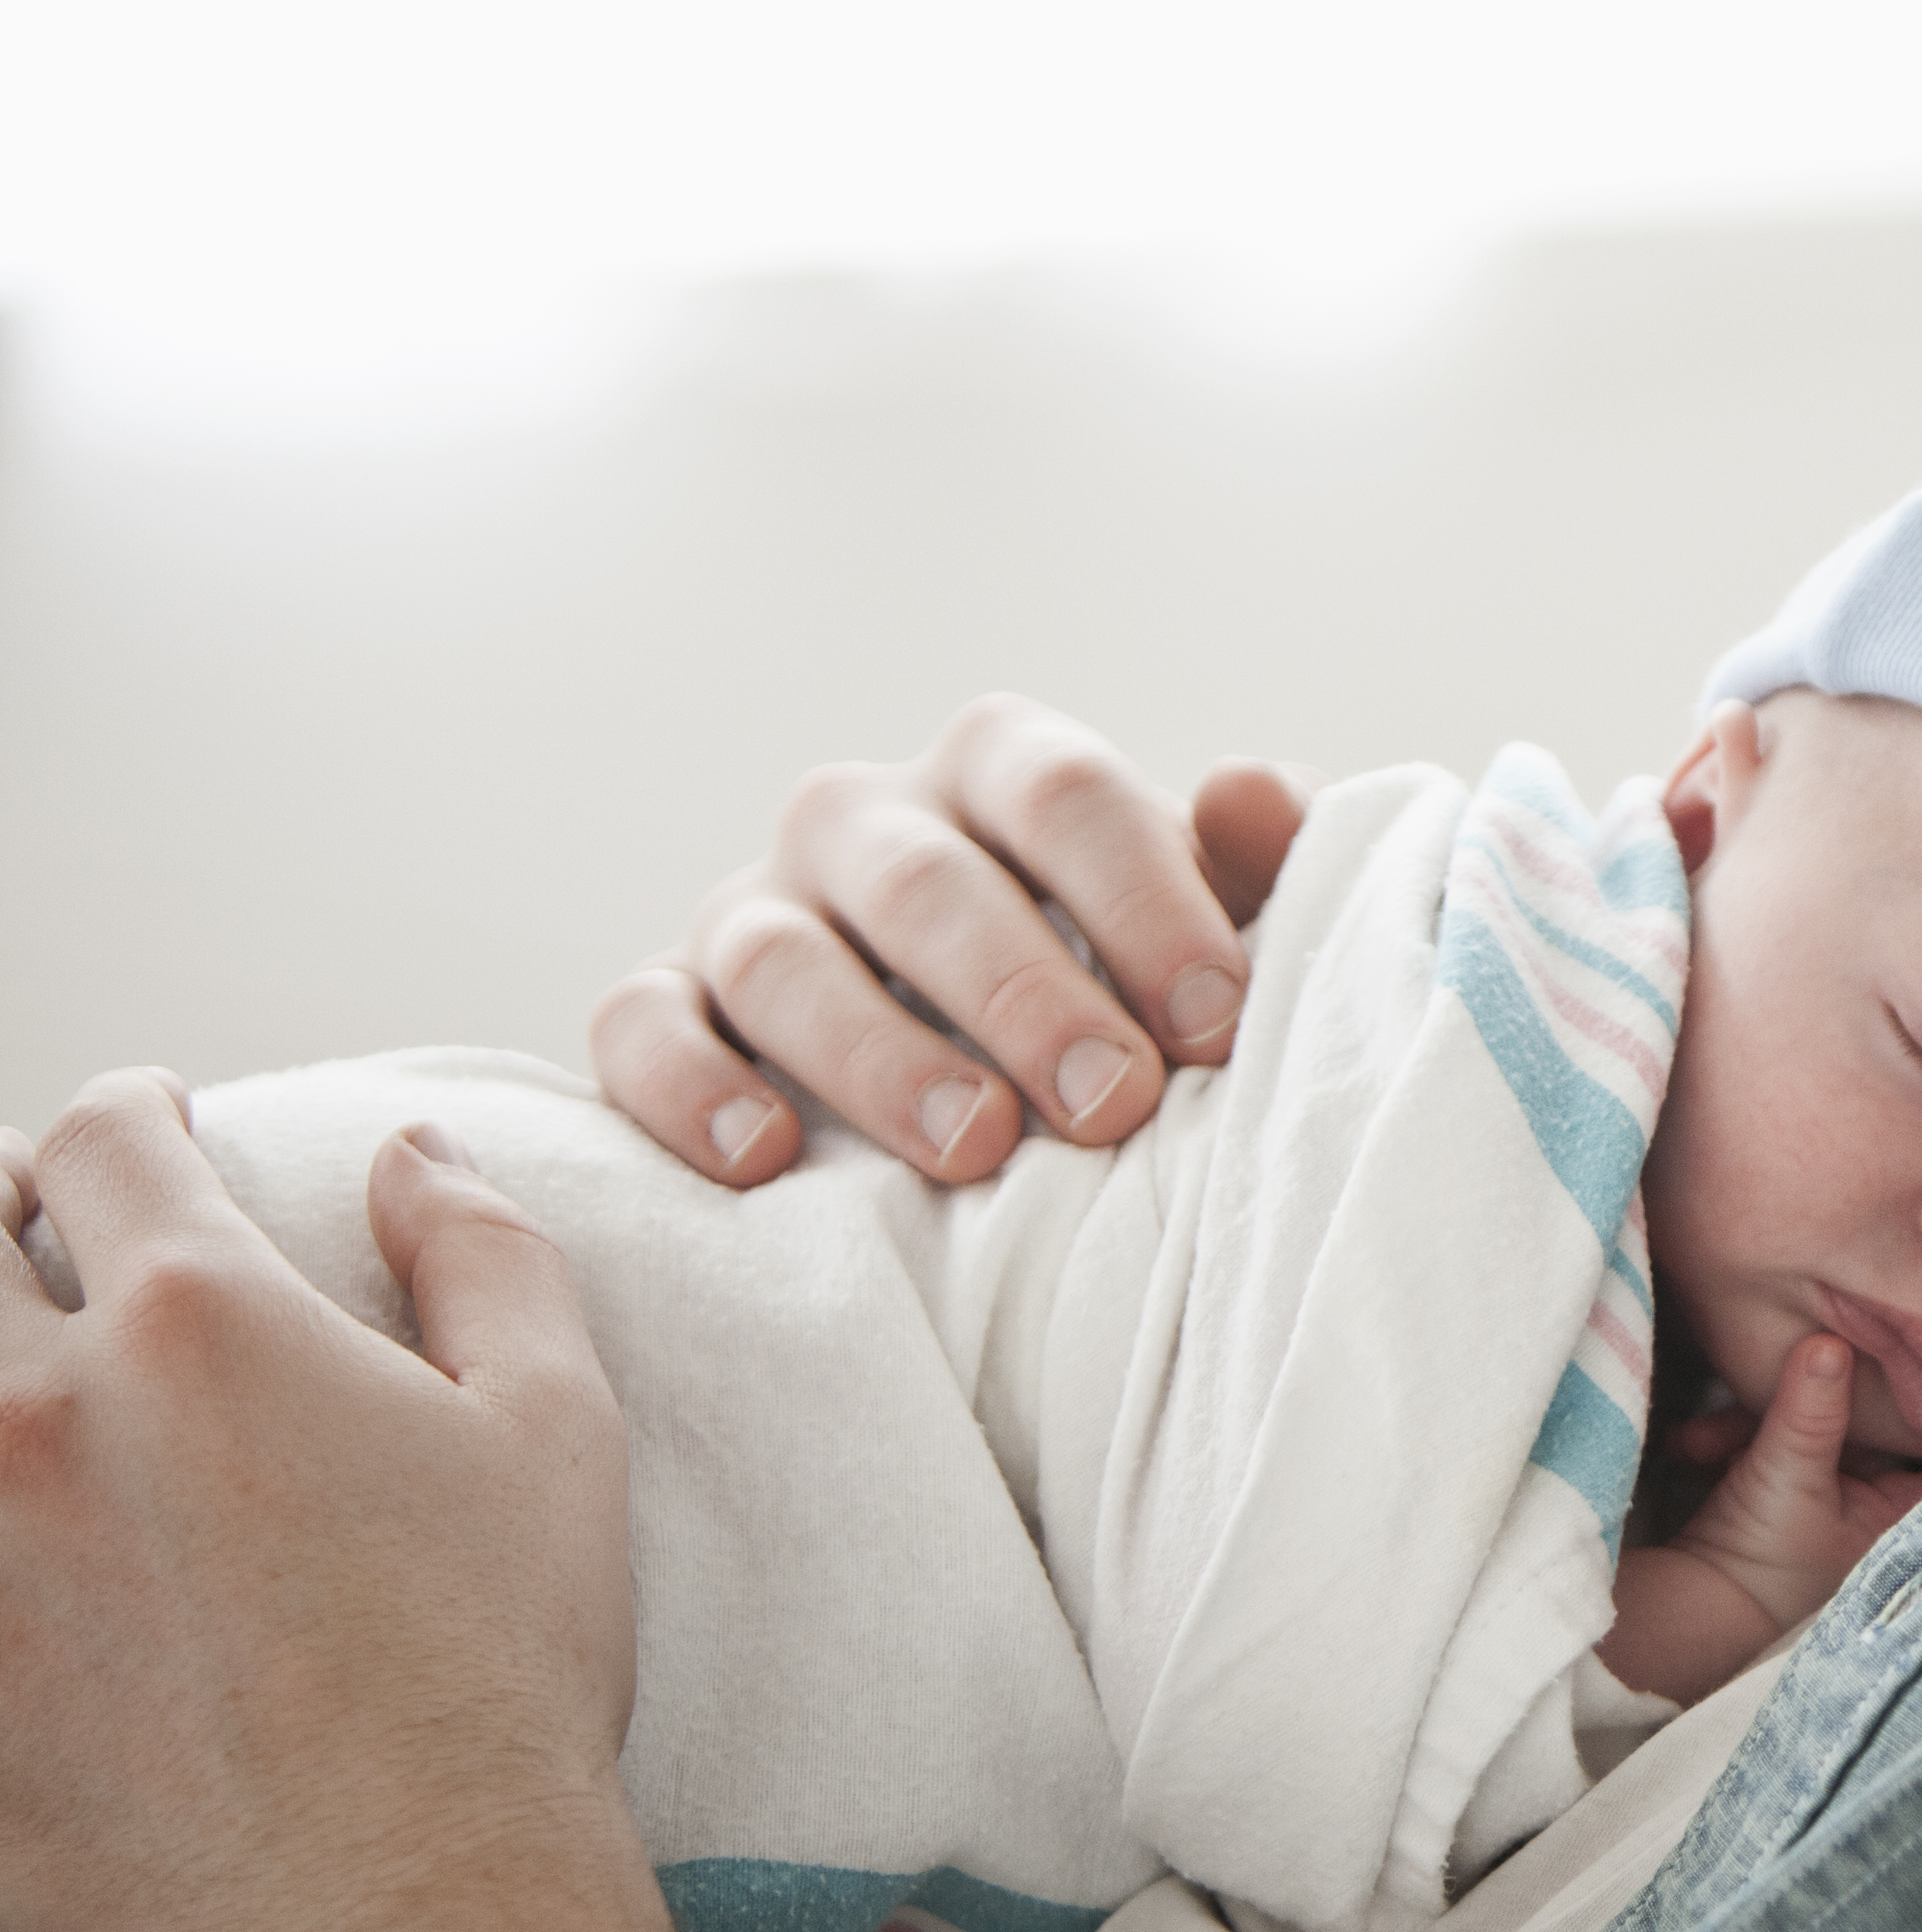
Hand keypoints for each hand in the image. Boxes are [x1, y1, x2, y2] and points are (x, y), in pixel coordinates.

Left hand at [0, 1073, 632, 1931]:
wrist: (406, 1930)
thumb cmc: (500, 1678)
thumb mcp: (554, 1435)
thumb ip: (486, 1258)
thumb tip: (414, 1155)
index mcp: (203, 1320)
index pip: (108, 1138)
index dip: (136, 1111)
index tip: (158, 1127)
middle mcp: (37, 1409)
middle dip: (3, 1210)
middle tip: (49, 1238)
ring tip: (21, 1392)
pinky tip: (22, 1557)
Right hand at [591, 692, 1310, 1185]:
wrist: (1018, 1068)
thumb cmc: (1134, 980)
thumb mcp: (1224, 916)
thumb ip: (1269, 859)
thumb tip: (1247, 794)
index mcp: (1003, 770)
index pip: (1064, 794)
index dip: (1143, 901)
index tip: (1216, 1024)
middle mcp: (866, 821)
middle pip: (927, 881)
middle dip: (1024, 995)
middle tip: (1112, 1103)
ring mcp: (755, 909)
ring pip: (782, 956)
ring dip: (879, 1056)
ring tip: (976, 1149)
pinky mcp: (669, 1003)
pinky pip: (641, 1026)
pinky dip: (689, 1088)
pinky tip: (766, 1160)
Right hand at [1666, 1336, 1921, 1631]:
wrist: (1688, 1606)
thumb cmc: (1762, 1559)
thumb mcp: (1790, 1474)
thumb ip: (1811, 1407)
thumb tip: (1829, 1340)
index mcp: (1904, 1507)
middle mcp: (1875, 1497)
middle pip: (1872, 1421)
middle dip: (1824, 1392)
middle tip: (1810, 1349)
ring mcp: (1828, 1488)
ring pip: (1813, 1422)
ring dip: (1756, 1418)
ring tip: (1707, 1436)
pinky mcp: (1782, 1481)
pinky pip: (1771, 1436)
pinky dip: (1733, 1436)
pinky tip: (1690, 1445)